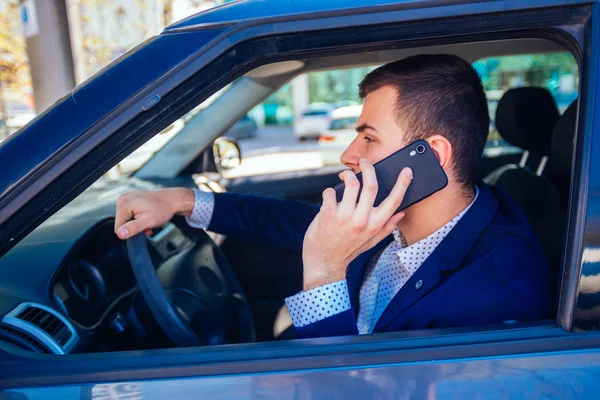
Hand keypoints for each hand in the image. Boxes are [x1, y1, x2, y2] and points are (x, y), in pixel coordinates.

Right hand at [114, 188, 194, 239]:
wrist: (171, 200)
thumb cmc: (162, 209)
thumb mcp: (148, 221)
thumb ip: (133, 228)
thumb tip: (120, 233)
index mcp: (124, 204)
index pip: (118, 227)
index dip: (131, 231)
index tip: (142, 228)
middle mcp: (122, 198)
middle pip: (122, 222)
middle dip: (134, 226)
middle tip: (147, 223)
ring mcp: (126, 197)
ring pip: (126, 218)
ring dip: (136, 222)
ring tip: (147, 219)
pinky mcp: (130, 198)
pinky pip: (129, 212)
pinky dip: (137, 216)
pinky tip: (146, 214)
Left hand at [302, 159, 412, 289]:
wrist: (323, 264)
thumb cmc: (347, 251)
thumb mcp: (371, 242)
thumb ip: (386, 227)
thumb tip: (401, 214)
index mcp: (375, 225)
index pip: (394, 201)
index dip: (403, 183)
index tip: (406, 171)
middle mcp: (362, 220)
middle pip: (371, 185)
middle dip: (369, 168)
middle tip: (365, 162)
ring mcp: (345, 216)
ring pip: (351, 184)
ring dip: (348, 176)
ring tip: (345, 177)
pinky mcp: (328, 214)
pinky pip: (330, 192)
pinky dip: (329, 191)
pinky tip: (329, 197)